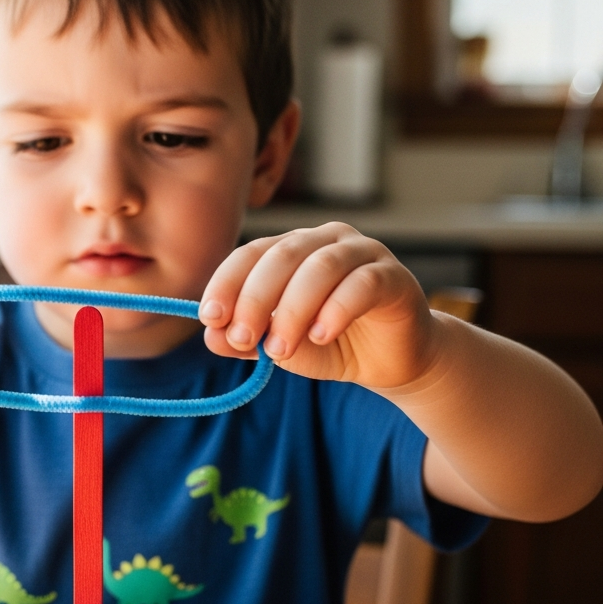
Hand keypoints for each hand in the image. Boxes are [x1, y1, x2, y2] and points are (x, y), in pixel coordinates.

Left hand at [199, 223, 436, 389]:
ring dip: (292, 310)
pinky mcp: (393, 277)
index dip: (227, 283)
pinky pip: (362, 284)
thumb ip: (246, 340)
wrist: (390, 363)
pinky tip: (320, 336)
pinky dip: (335, 310)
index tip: (210, 317)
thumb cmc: (331, 345)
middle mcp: (325, 241)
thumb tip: (212, 337)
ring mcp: (363, 253)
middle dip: (255, 298)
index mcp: (292, 249)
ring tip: (279, 349)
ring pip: (320, 268)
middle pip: (282, 256)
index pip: (251, 254)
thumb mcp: (280, 346)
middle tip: (242, 338)